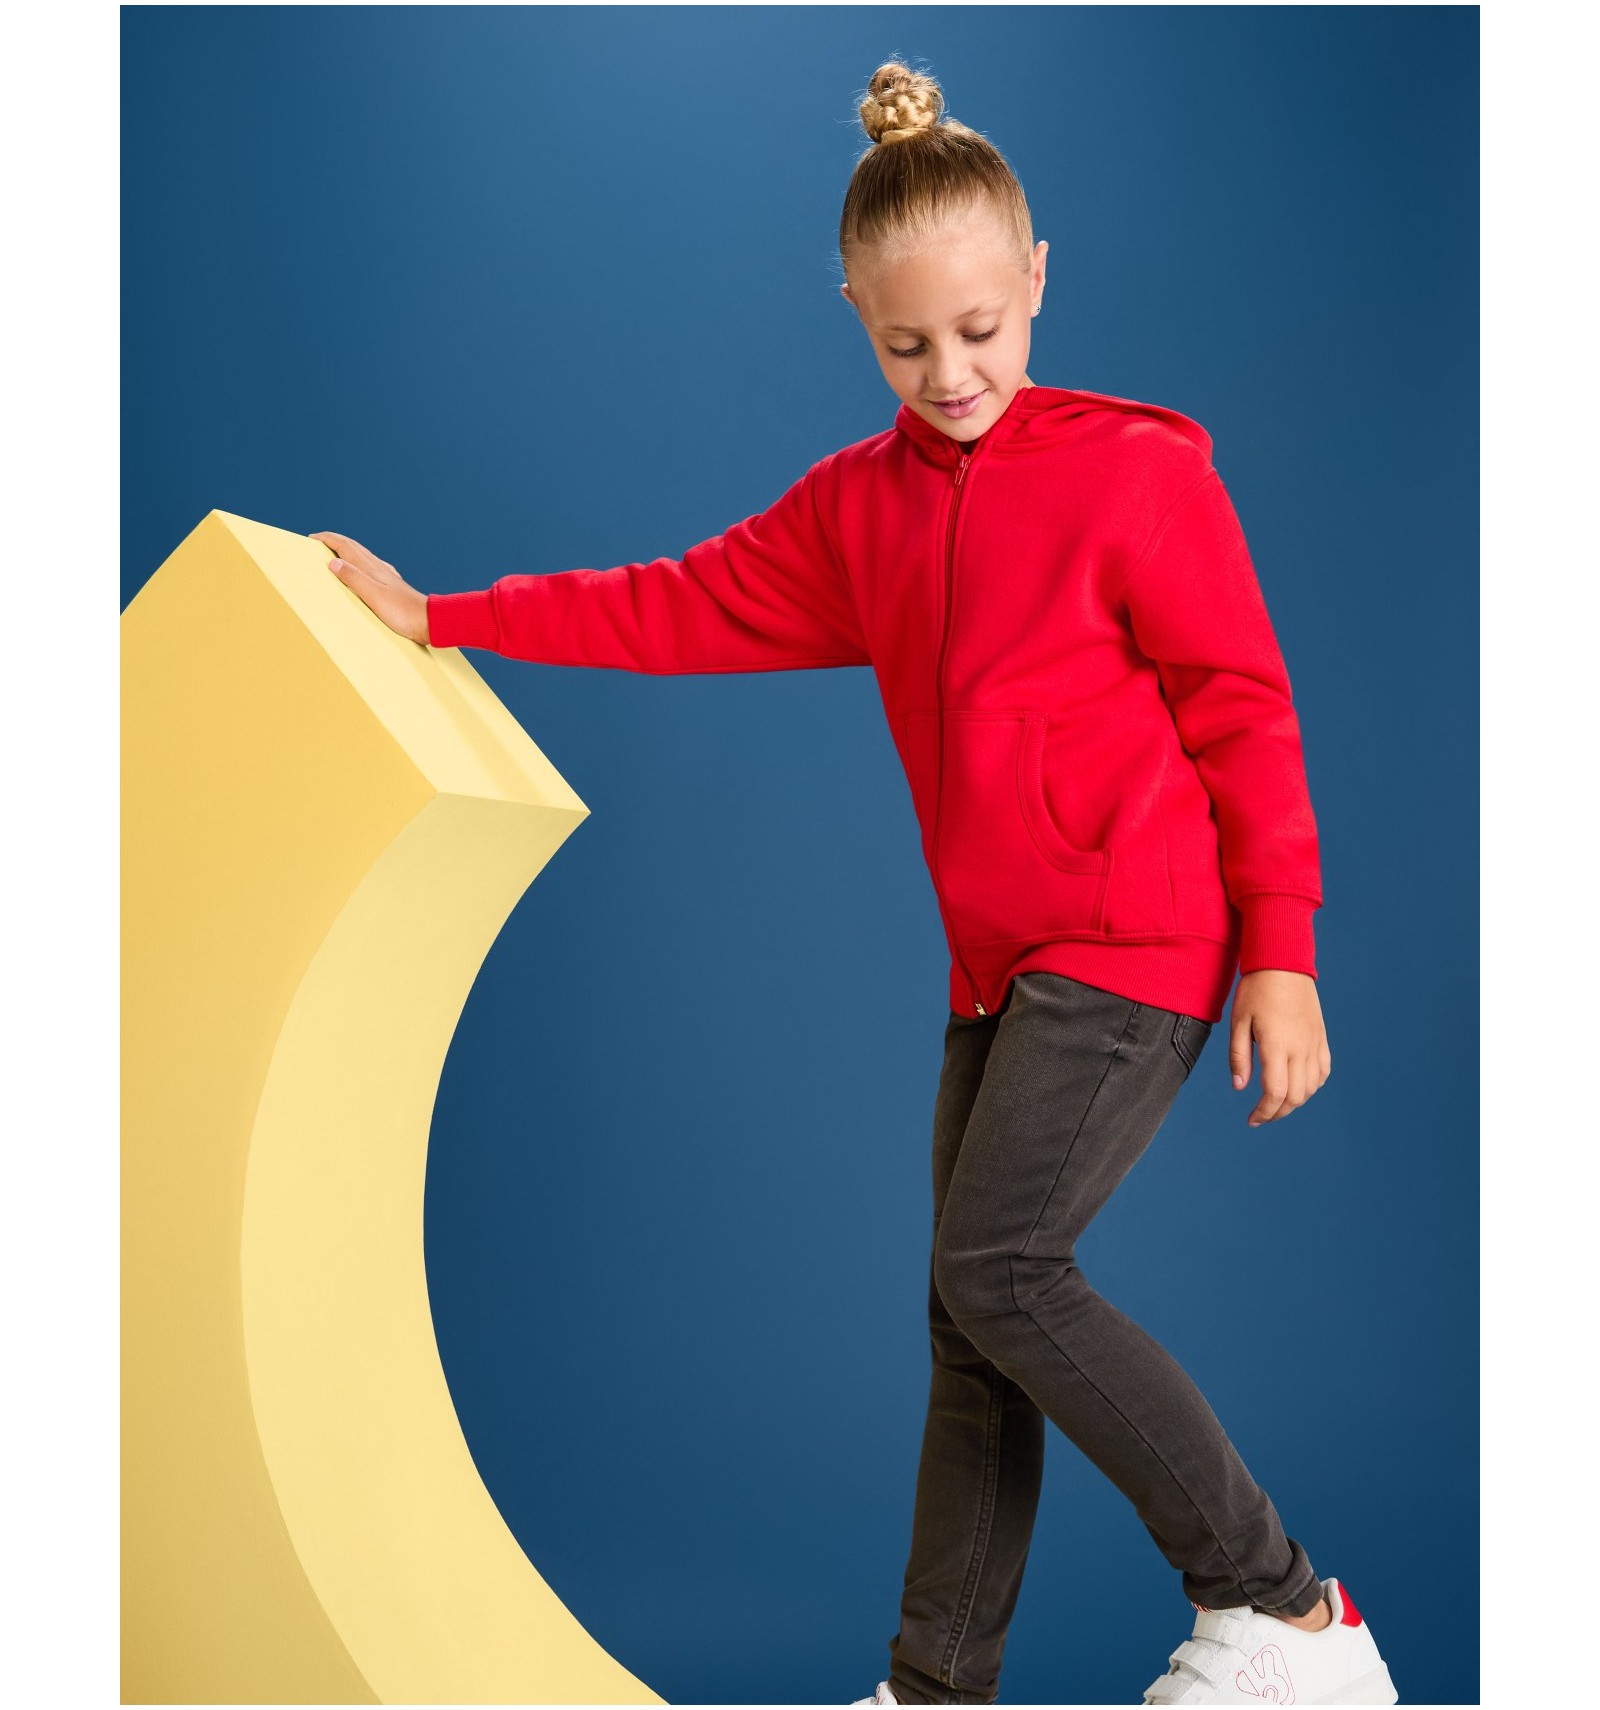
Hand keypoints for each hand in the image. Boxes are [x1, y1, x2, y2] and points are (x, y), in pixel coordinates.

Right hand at [308, 531, 430, 645]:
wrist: (429, 622)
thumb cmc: (402, 612)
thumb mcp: (373, 595)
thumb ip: (354, 578)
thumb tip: (333, 562)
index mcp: (371, 568)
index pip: (346, 546)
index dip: (328, 539)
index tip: (312, 538)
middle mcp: (379, 568)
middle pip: (354, 548)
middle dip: (335, 542)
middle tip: (319, 542)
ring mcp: (387, 576)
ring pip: (363, 557)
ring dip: (347, 551)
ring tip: (335, 553)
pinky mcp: (392, 587)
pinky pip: (371, 568)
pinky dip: (360, 564)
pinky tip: (364, 571)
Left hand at [1228, 969, 1330, 1127]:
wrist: (1283, 963)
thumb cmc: (1256, 990)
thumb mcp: (1238, 1021)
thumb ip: (1239, 1056)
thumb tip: (1239, 1088)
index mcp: (1277, 1046)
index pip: (1275, 1093)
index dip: (1264, 1112)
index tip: (1252, 1120)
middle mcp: (1300, 1049)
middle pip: (1295, 1096)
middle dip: (1277, 1112)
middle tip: (1260, 1116)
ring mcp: (1314, 1044)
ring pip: (1311, 1088)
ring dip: (1293, 1102)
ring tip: (1275, 1103)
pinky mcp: (1321, 1038)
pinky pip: (1322, 1072)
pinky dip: (1311, 1086)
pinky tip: (1296, 1086)